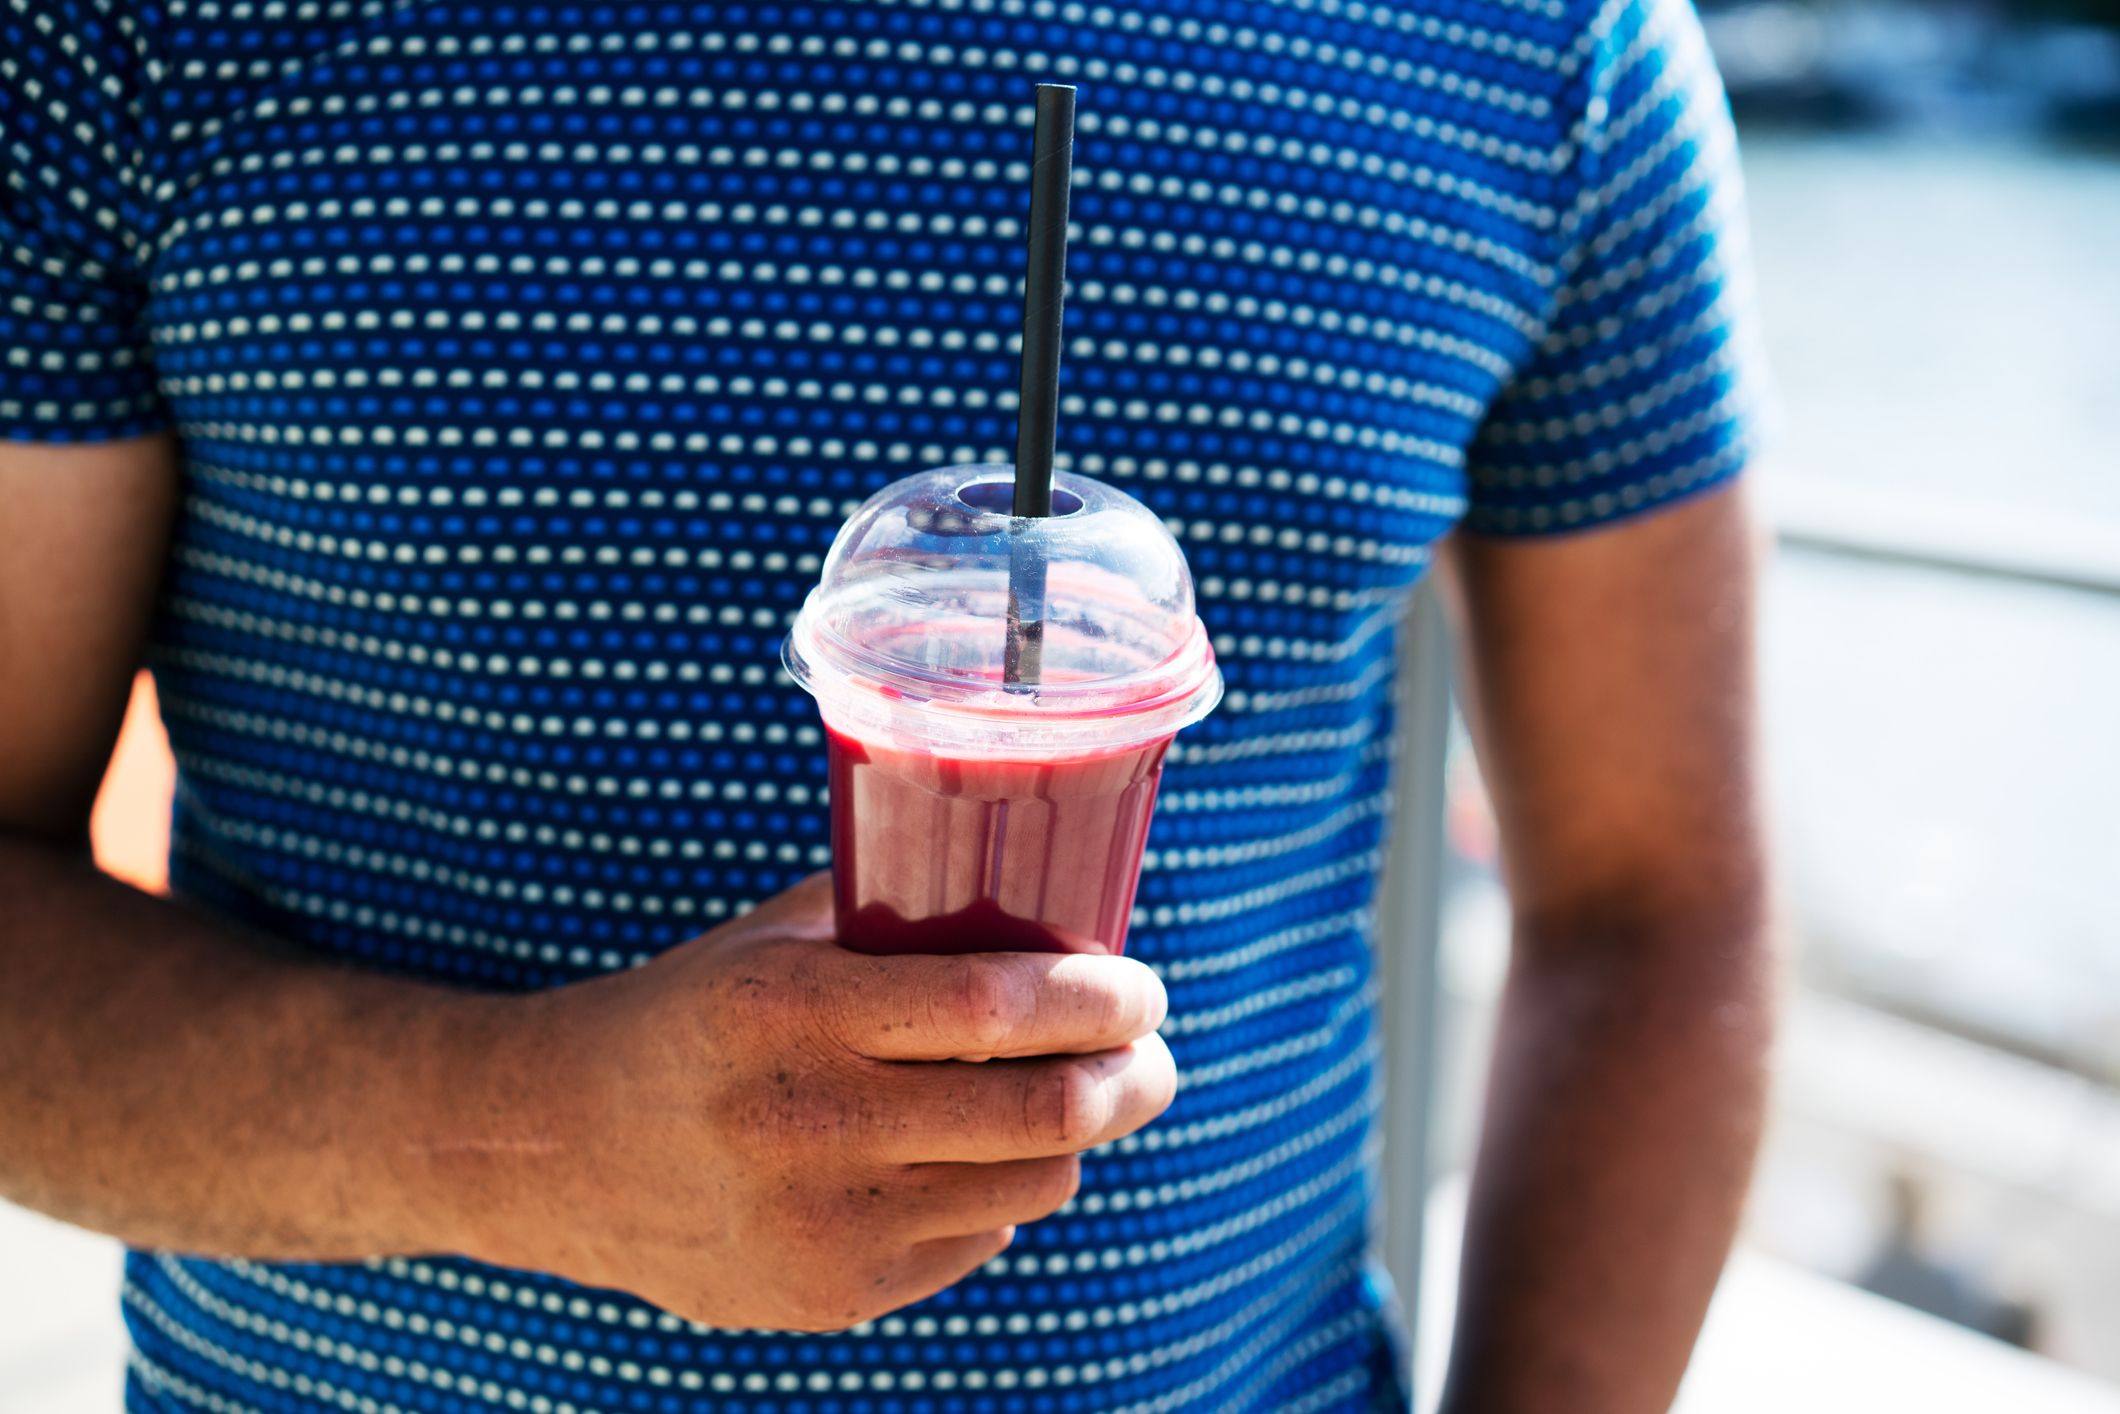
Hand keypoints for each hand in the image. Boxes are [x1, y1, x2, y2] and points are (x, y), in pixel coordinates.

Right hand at [460, 874, 1175, 1330]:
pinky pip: (978, 1240)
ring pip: (1029, 1184)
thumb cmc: (698, 1018)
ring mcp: (820, 1225)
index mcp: (792, 1009)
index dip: (1099, 998)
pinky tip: (959, 1157)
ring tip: (1062, 1098)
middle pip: (1042, 1112)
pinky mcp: (831, 1297)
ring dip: (1071, 1138)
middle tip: (1150, 1055)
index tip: (1140, 989)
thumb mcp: (776, 944)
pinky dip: (996, 1192)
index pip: (993, 1005)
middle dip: (1134, 1079)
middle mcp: (805, 1123)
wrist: (559, 1151)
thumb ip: (899, 919)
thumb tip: (1054, 905)